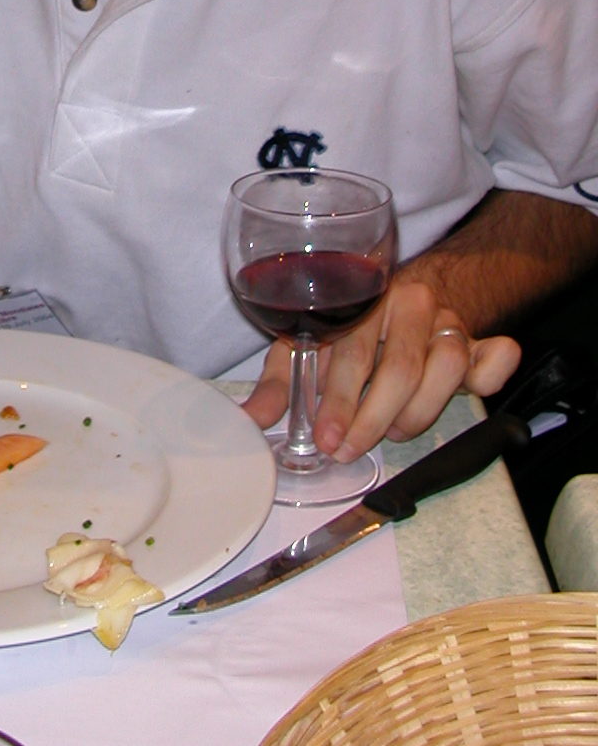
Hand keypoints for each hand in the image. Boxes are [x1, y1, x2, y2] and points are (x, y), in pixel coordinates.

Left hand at [242, 277, 520, 457]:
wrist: (401, 296)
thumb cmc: (345, 329)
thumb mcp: (305, 346)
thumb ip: (279, 383)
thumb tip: (251, 419)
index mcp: (360, 300)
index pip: (352, 351)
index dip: (339, 400)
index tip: (327, 438)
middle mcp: (406, 303)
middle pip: (400, 366)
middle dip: (373, 418)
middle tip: (351, 449)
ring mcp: (445, 320)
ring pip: (446, 365)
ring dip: (420, 410)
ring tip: (395, 429)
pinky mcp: (478, 340)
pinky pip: (495, 355)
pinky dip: (490, 374)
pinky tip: (474, 390)